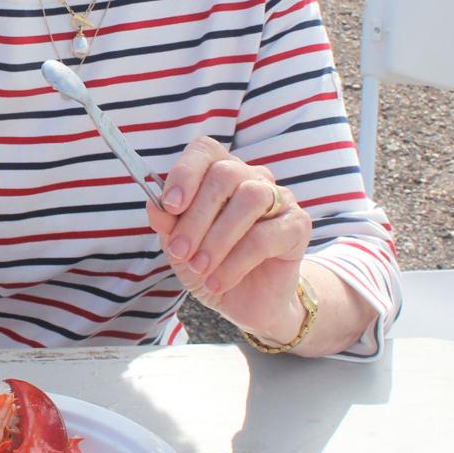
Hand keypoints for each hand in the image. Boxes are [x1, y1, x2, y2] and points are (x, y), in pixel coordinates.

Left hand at [147, 136, 312, 343]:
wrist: (246, 302)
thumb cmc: (209, 264)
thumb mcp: (179, 246)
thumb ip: (167, 224)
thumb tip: (155, 206)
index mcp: (219, 172)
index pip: (204, 150)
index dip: (185, 173)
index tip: (169, 206)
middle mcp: (251, 177)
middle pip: (225, 174)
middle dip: (196, 216)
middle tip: (180, 251)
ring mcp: (279, 198)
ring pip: (250, 198)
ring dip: (218, 237)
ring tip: (200, 267)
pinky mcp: (298, 226)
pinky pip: (267, 235)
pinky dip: (236, 261)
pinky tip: (218, 281)